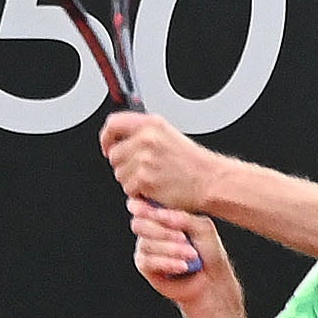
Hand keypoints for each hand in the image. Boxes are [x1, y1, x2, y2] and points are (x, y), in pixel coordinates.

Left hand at [101, 106, 221, 210]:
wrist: (210, 181)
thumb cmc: (193, 163)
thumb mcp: (169, 135)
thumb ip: (144, 133)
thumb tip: (120, 138)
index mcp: (151, 124)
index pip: (113, 124)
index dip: (107, 138)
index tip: (108, 147)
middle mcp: (146, 139)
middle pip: (114, 154)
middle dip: (123, 165)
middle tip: (140, 170)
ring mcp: (145, 159)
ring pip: (119, 173)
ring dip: (131, 180)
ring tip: (151, 179)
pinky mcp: (145, 179)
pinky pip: (128, 188)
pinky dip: (138, 192)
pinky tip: (154, 188)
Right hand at [129, 196, 224, 294]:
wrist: (212, 278)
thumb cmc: (208, 251)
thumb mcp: (203, 229)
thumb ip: (183, 218)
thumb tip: (161, 214)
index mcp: (161, 215)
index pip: (141, 206)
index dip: (141, 207)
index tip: (151, 211)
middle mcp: (150, 229)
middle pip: (139, 224)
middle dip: (162, 231)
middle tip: (184, 238)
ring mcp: (145, 247)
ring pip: (146, 244)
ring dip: (171, 250)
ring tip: (192, 255)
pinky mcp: (145, 265)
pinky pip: (147, 261)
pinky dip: (167, 263)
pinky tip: (183, 266)